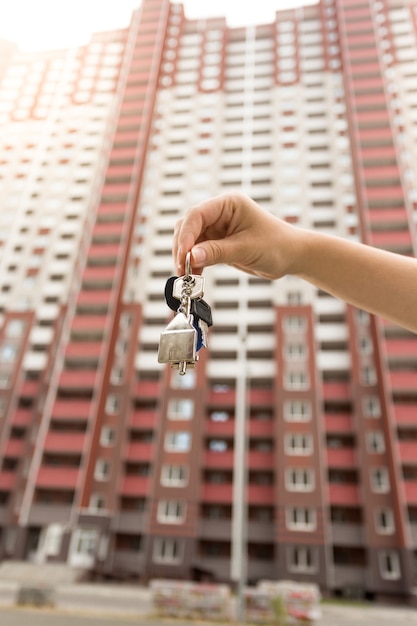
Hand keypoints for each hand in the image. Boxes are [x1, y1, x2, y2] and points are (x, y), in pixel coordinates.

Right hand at [173, 193, 303, 279]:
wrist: (291, 256)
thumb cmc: (277, 245)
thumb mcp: (246, 248)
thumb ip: (217, 252)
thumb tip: (191, 256)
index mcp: (228, 204)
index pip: (197, 214)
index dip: (186, 235)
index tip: (183, 255)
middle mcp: (220, 213)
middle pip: (188, 226)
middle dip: (182, 247)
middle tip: (182, 268)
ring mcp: (217, 228)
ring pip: (189, 239)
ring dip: (185, 256)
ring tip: (187, 274)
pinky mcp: (217, 242)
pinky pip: (197, 251)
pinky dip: (193, 262)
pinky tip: (194, 273)